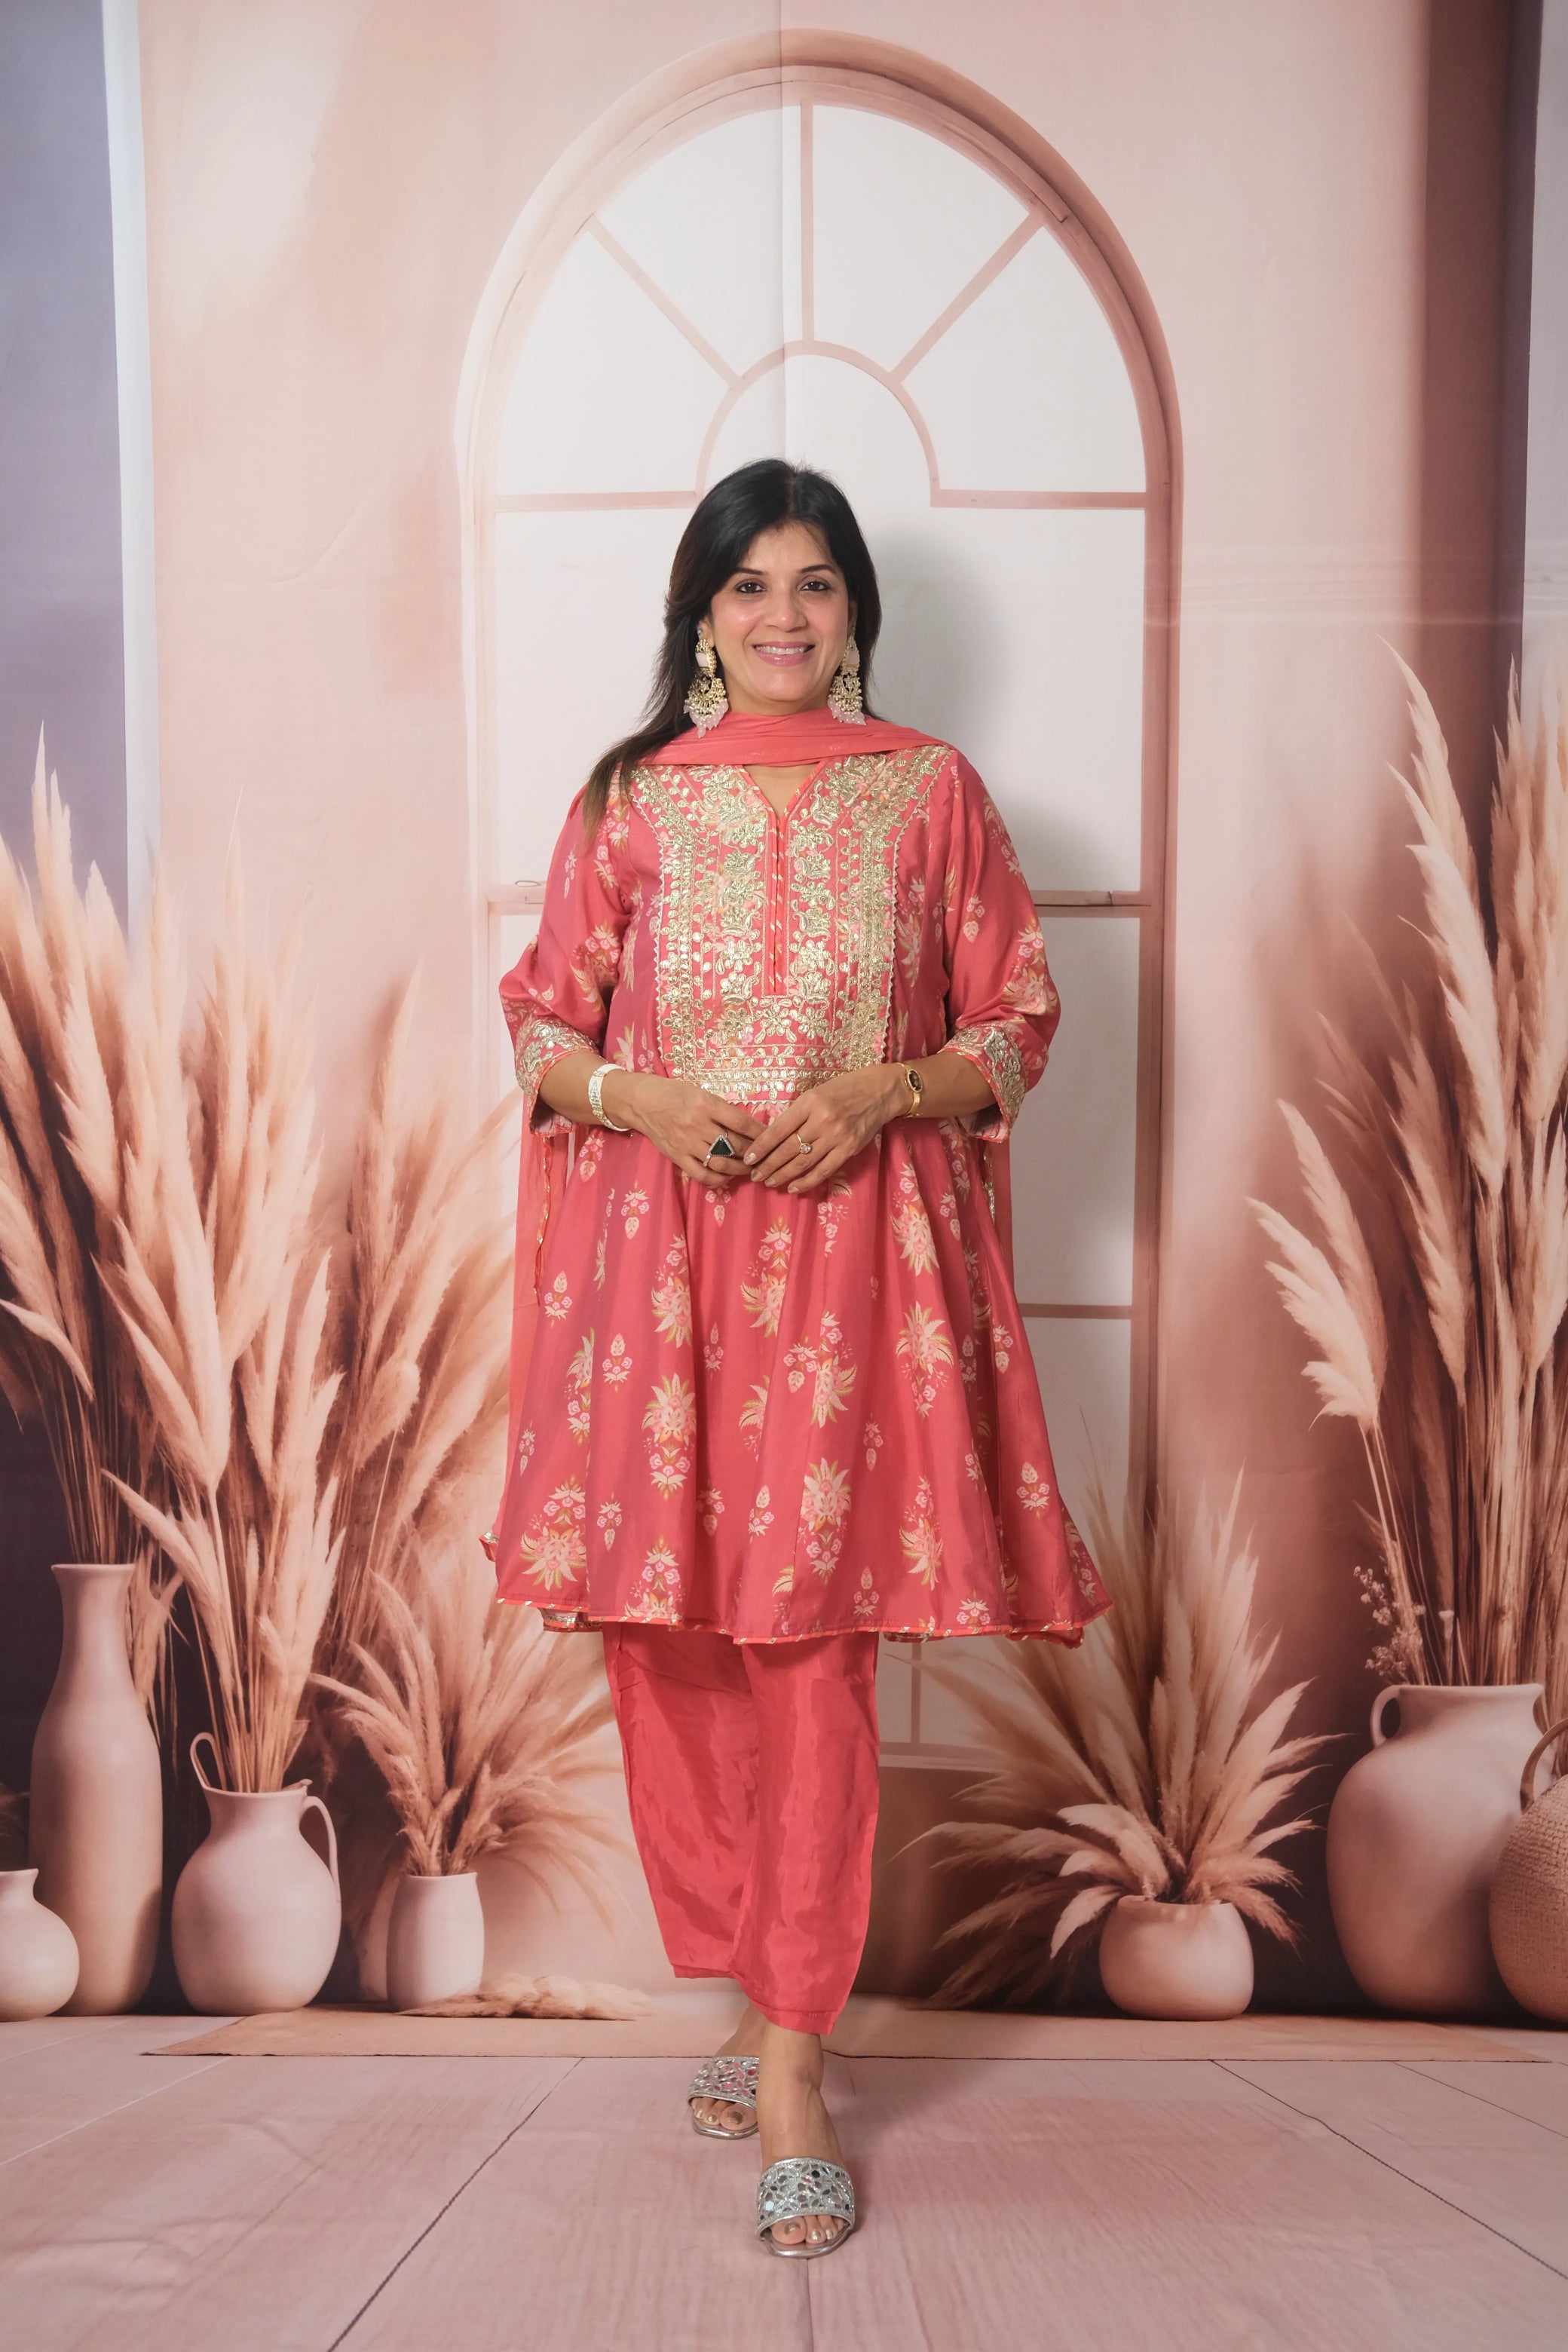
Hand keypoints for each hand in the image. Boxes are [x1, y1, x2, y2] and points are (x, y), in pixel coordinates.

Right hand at [607, 1071, 762, 1188]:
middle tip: (766, 1157)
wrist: (641, 1101)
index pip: (741, 1122)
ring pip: (722, 1163)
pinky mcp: (678, 1157)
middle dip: (754, 1153)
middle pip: (735, 1145)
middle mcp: (698, 1125)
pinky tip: (727, 1177)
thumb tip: (747, 1126)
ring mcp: (687, 1143)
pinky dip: (719, 1179)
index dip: (760, 1133)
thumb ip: (721, 1109)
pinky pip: (703, 1175)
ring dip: (740, 1168)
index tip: (772, 1138)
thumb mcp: (700, 1092)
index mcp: (706, 1104)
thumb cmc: (673, 1093)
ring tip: (749, 1168)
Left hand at [743, 1067, 906, 1191]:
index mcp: (809, 1103)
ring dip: (783, 1175)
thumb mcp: (816, 1093)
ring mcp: (836, 1137)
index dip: (761, 1147)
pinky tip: (793, 1187)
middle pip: (788, 1149)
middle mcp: (822, 1121)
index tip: (748, 1158)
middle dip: (768, 1165)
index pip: (778, 1129)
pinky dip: (806, 1181)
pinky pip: (823, 1171)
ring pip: (803, 1163)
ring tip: (769, 1182)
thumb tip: (774, 1137)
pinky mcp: (849, 1150)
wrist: (880, 1092)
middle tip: (754, 1175)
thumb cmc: (845, 1088)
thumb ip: (797, 1114)